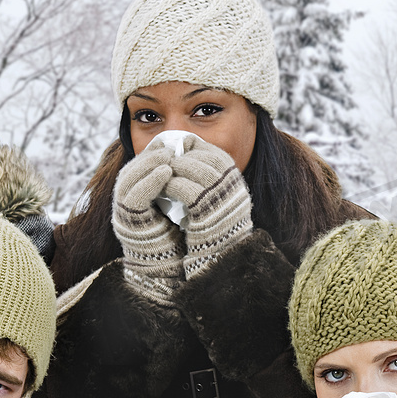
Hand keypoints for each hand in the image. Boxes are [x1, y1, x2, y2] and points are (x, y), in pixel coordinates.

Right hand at [111, 142, 183, 305]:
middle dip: (149, 156)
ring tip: (169, 156)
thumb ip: (175, 188)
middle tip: (169, 147)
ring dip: (149, 164)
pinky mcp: (129, 222)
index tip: (169, 143)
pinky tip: (166, 172)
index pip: (138, 169)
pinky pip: (135, 196)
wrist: (171, 270)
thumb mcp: (178, 208)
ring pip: (129, 180)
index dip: (151, 154)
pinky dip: (150, 181)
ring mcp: (124, 214)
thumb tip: (189, 162)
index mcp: (135, 200)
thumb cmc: (179, 238)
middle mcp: (125, 206)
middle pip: (130, 171)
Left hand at [161, 136, 252, 278]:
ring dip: (172, 168)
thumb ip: (207, 171)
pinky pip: (184, 189)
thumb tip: (186, 142)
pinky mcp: (206, 211)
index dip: (194, 148)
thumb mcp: (217, 194)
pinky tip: (161, 188)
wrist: (220, 254)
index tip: (178, 151)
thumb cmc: (215, 222)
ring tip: (160, 172)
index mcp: (236, 178)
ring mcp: (221, 197)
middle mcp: (232, 185)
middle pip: (203, 157)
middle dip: (181, 157)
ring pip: (192, 169)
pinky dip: (170, 185)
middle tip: (164, 160)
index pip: (214, 152)